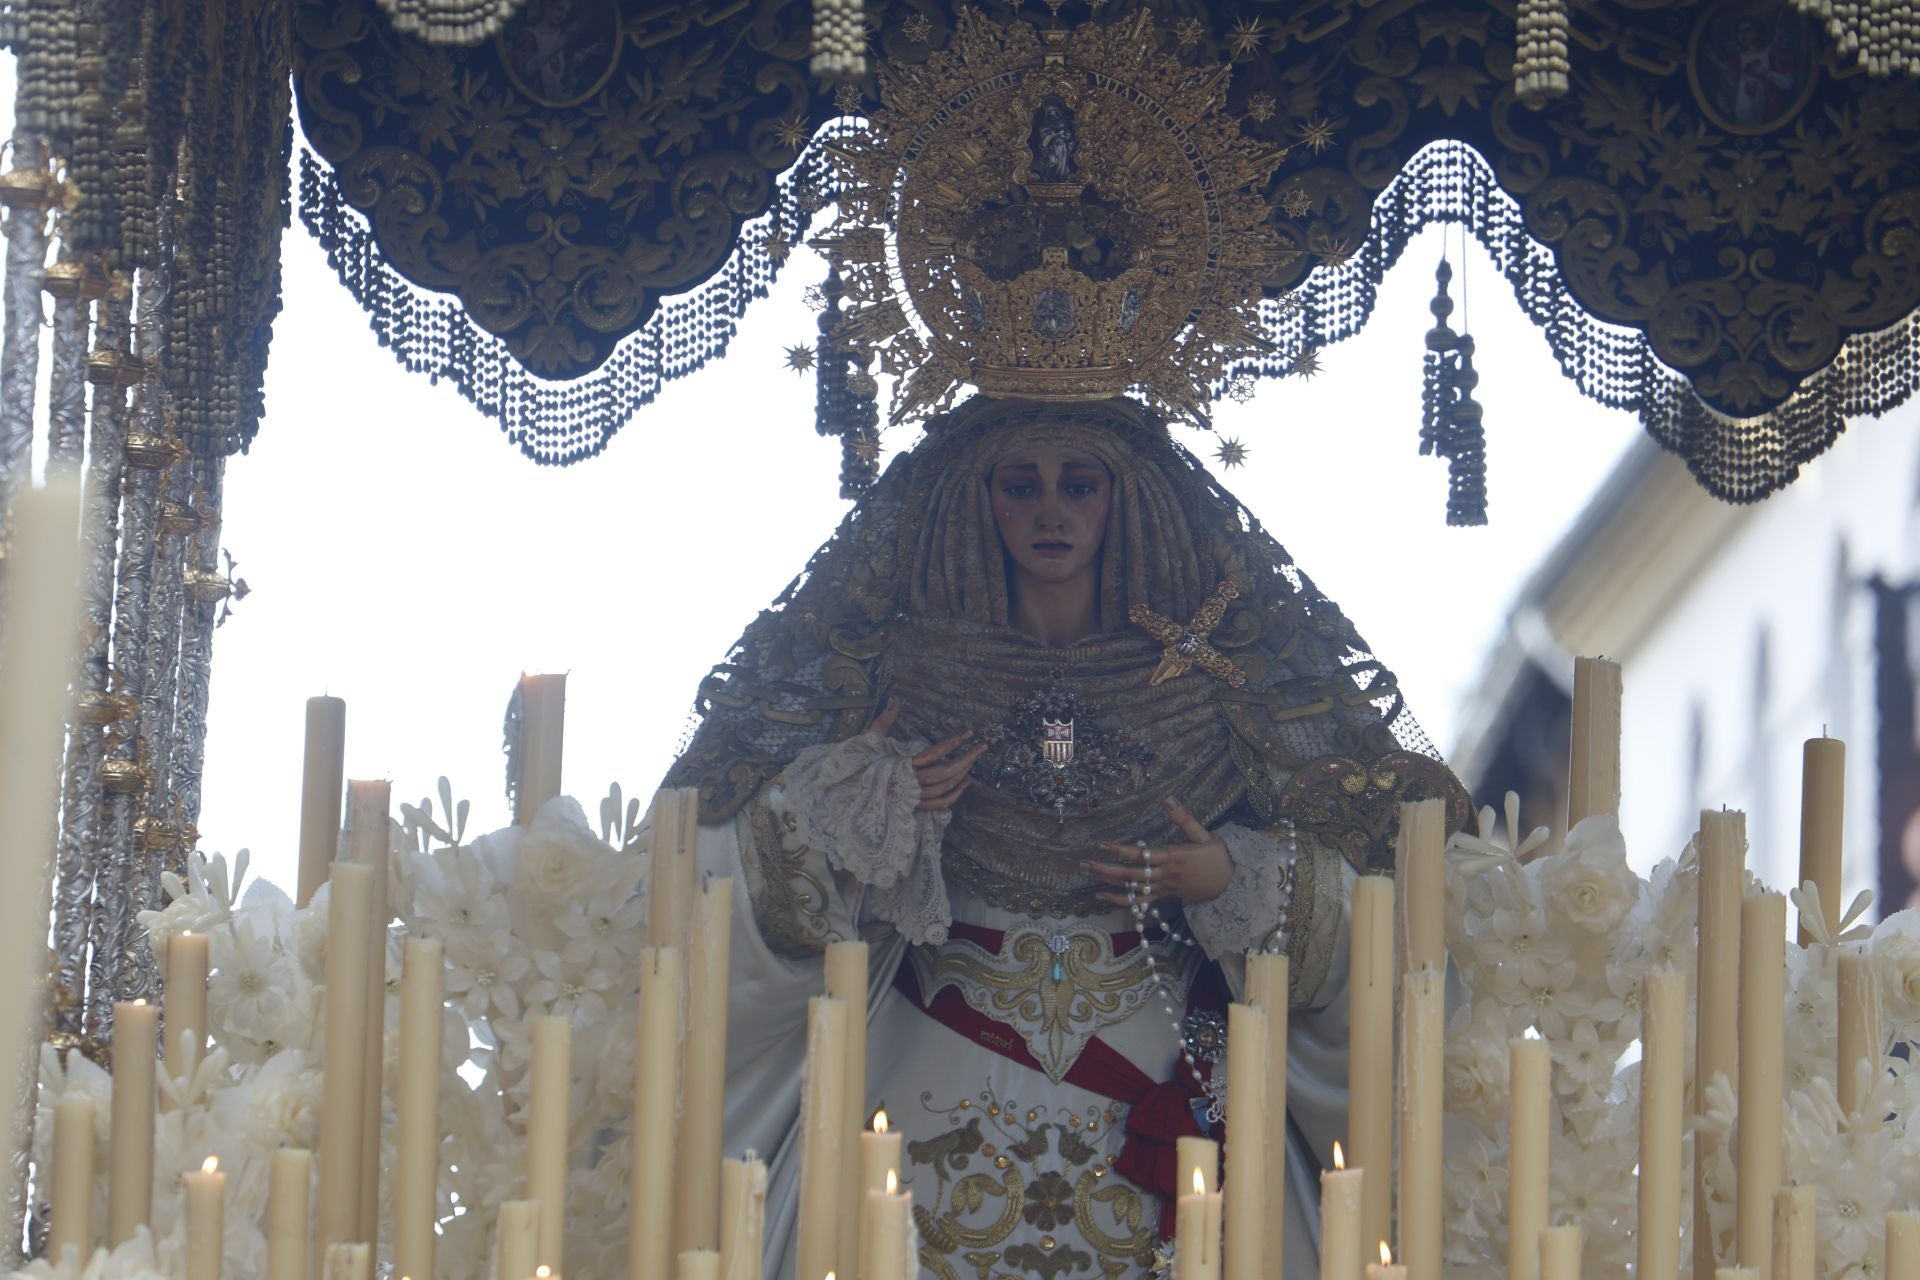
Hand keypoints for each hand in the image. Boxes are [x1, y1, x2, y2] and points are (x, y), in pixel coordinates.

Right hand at [868, 698, 988, 812]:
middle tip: (982, 747)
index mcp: (901, 764)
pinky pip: (939, 804)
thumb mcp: (869, 740)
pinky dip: (954, 796)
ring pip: (944, 787)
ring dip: (962, 774)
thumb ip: (884, 720)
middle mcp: (909, 781)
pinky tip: (964, 784)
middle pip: (945, 772)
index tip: (968, 732)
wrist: (849, 794)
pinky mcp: (913, 807)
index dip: (952, 742)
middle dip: (967, 759)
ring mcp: (912, 797)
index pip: (933, 753)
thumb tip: (895, 699)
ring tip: (973, 761)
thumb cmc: (859, 765)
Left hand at [1086, 796, 1232, 906]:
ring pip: (1132, 889)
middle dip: (1107, 869)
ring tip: (1090, 876)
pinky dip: (1121, 900)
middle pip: (1131, 874)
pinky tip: (1103, 896)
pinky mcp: (1164, 896)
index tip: (1103, 844)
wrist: (1230, 885)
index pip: (1142, 854)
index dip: (1121, 850)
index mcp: (1174, 857)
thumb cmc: (1218, 857)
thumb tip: (1168, 798)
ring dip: (1109, 884)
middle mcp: (1165, 875)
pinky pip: (1140, 902)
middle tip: (1085, 863)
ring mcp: (1164, 888)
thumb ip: (1185, 818)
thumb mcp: (1206, 835)